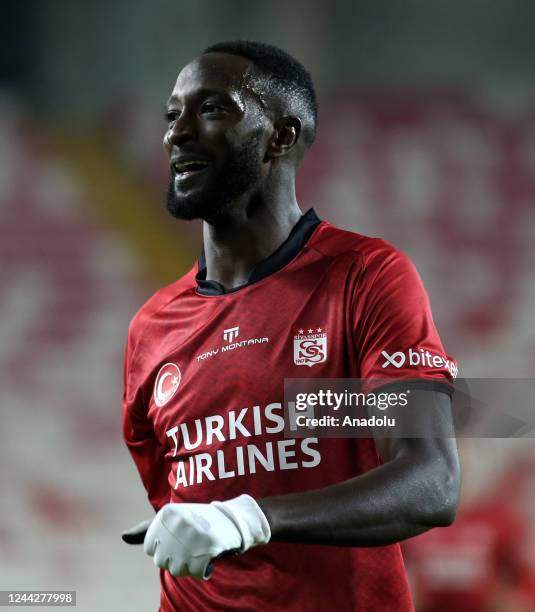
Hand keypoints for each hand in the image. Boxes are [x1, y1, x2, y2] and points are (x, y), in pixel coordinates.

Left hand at [122, 494, 270, 578]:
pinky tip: (209, 555)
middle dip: (176, 557)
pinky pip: (194, 572)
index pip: (149, 548)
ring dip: (189, 564)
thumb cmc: (198, 520)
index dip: (164, 548)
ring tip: (200, 548)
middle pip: (161, 560)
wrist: (233, 518)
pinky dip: (202, 569)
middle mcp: (177, 522)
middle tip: (192, 542)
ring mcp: (193, 534)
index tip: (179, 537)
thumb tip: (123, 536)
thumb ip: (146, 530)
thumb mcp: (171, 519)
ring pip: (176, 568)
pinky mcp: (208, 547)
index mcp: (166, 513)